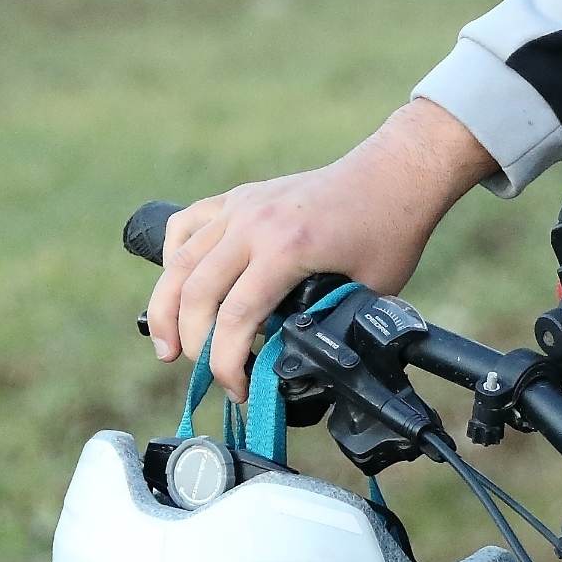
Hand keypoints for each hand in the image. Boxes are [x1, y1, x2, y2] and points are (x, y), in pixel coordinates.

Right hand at [147, 99, 496, 399]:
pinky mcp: (240, 197)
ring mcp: (242, 206)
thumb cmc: (388, 228)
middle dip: (191, 343)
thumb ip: (328, 324)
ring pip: (180, 261)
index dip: (226, 364)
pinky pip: (188, 225)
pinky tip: (175, 284)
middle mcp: (254, 223)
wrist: (395, 172)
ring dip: (166, 307)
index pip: (235, 318)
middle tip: (202, 375)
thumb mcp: (368, 291)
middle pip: (196, 292)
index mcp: (287, 248)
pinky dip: (173, 257)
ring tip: (166, 345)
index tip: (238, 389)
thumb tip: (294, 362)